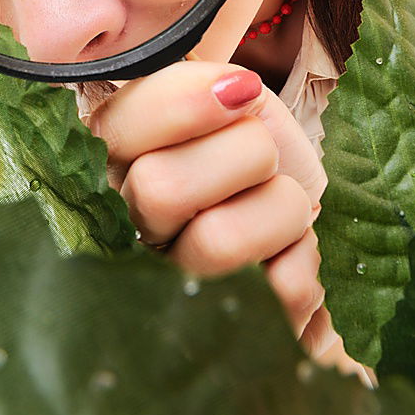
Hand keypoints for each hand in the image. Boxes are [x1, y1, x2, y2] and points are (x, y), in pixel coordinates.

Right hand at [87, 60, 328, 343]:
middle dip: (245, 154)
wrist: (296, 212)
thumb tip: (236, 90)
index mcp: (111, 162)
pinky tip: (288, 250)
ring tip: (281, 205)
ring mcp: (169, 289)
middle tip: (264, 158)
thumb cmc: (247, 151)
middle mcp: (123, 229)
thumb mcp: (220, 97)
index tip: (244, 92)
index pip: (113, 130)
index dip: (181, 106)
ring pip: (220, 242)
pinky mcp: (229, 329)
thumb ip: (200, 86)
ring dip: (280, 207)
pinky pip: (278, 287)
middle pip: (161, 188)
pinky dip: (304, 255)